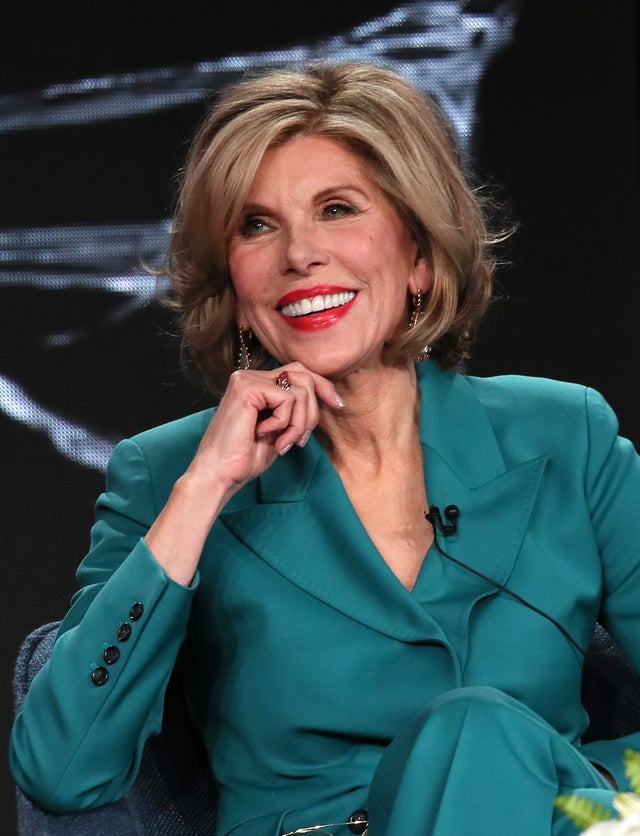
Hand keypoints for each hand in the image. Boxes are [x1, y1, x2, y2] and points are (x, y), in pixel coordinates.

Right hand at [188, 362, 343, 494]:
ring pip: (300, 390)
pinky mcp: (246, 388)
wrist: (220, 475)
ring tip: (283, 443)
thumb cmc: (245, 457)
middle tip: (299, 440)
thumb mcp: (281, 429)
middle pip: (303, 375)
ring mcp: (246, 379)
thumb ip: (296, 409)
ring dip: (299, 423)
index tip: (338, 405)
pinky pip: (287, 399)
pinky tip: (266, 436)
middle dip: (313, 410)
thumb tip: (327, 395)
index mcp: (256, 383)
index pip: (299, 372)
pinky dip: (284, 423)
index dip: (322, 386)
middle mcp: (249, 376)